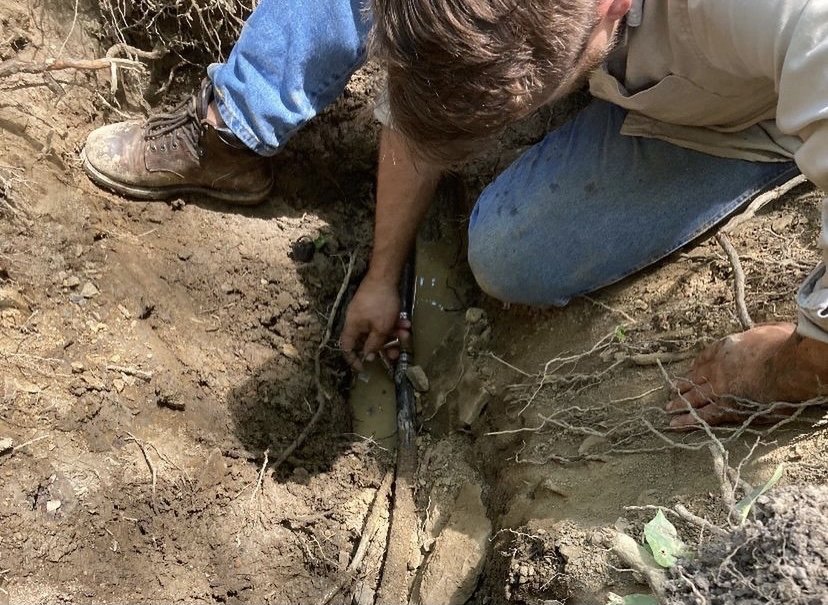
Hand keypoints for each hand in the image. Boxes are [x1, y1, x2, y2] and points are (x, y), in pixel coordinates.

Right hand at [340, 275, 407, 370]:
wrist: (385, 276)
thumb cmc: (381, 304)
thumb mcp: (380, 328)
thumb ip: (374, 344)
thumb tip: (368, 357)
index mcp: (352, 327)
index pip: (347, 348)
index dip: (353, 360)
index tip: (364, 368)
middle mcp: (356, 321)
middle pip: (367, 340)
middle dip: (383, 347)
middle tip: (396, 353)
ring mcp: (365, 312)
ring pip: (378, 330)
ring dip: (392, 335)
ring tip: (406, 334)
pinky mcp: (374, 305)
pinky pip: (382, 320)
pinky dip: (393, 323)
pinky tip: (405, 323)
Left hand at [665, 323, 827, 428]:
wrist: (785, 367)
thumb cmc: (782, 347)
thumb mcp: (769, 331)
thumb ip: (761, 335)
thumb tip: (765, 335)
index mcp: (726, 347)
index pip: (706, 357)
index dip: (697, 365)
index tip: (690, 370)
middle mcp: (717, 368)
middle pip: (696, 378)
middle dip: (683, 385)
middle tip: (671, 390)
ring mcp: (718, 388)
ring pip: (694, 397)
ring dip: (680, 403)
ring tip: (669, 408)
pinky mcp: (725, 407)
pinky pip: (703, 416)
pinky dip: (688, 420)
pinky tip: (676, 424)